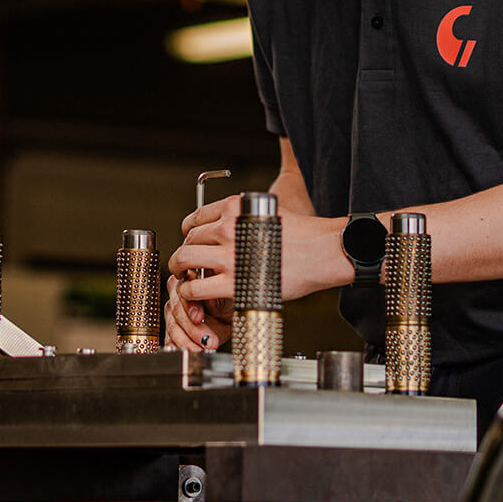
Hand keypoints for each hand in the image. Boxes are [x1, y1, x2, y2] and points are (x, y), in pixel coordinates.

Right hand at [164, 273, 232, 350]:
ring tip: (203, 348)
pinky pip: (170, 339)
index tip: (199, 318)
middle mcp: (177, 293)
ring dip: (188, 341)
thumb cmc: (231, 304)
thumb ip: (218, 299)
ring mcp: (172, 311)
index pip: (182, 290)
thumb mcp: (229, 300)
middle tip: (207, 339)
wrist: (233, 318)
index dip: (190, 305)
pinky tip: (192, 351)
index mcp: (190, 278)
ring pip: (172, 327)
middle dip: (192, 329)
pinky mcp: (172, 328)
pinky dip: (181, 347)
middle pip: (176, 311)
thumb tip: (209, 300)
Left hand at [167, 194, 352, 320]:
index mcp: (236, 208)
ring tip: (184, 277)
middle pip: (188, 238)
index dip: (188, 230)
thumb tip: (229, 224)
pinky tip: (194, 294)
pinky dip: (188, 291)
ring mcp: (229, 256)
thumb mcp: (269, 210)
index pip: (196, 217)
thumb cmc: (303, 235)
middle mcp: (228, 228)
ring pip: (185, 260)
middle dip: (183, 251)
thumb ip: (245, 216)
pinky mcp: (234, 282)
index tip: (190, 239)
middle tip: (187, 262)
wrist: (323, 252)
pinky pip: (195, 287)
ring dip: (179, 270)